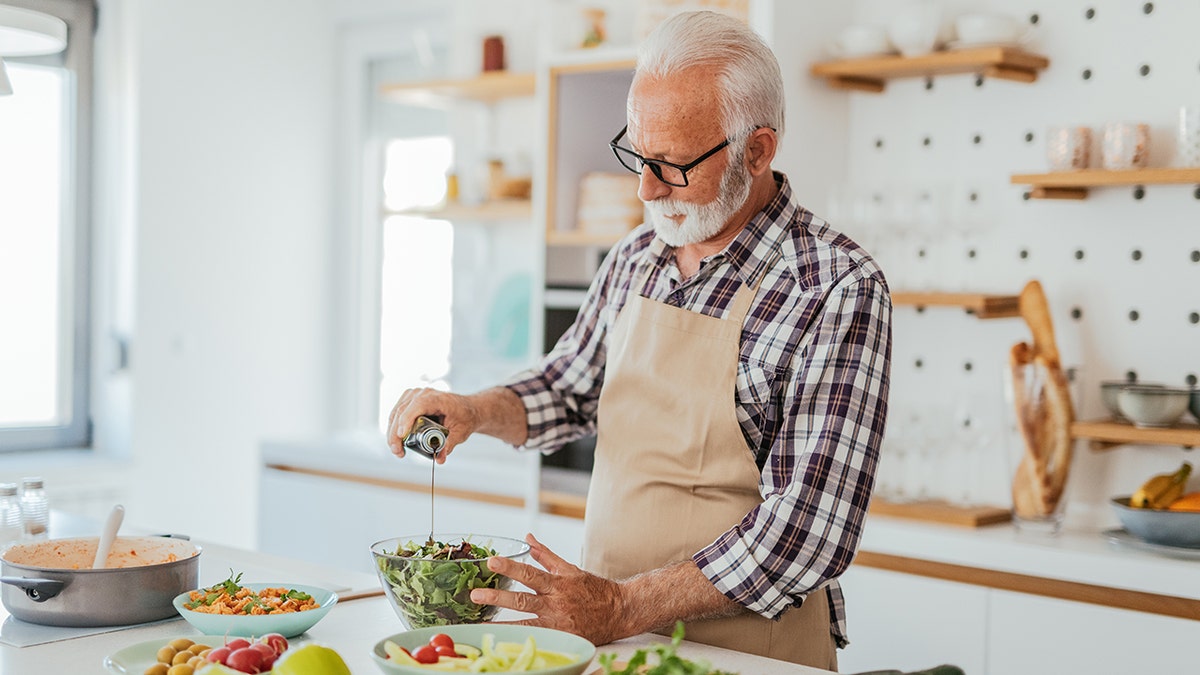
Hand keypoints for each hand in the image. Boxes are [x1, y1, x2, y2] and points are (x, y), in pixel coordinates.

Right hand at [386, 387, 478, 461]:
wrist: (468, 409)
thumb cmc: (465, 417)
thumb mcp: (461, 433)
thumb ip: (449, 444)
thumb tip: (439, 458)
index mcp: (438, 398)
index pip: (418, 405)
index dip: (407, 419)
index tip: (401, 435)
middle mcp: (424, 393)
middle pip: (403, 410)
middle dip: (396, 433)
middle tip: (398, 452)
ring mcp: (415, 395)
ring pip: (396, 412)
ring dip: (393, 432)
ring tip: (398, 450)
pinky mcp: (410, 400)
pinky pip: (397, 413)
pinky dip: (394, 427)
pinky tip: (397, 441)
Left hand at [470, 533, 628, 644]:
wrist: (621, 611)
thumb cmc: (595, 589)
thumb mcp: (571, 569)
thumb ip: (546, 555)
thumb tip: (528, 538)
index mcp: (558, 583)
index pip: (530, 573)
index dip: (510, 567)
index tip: (492, 562)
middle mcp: (556, 603)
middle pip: (522, 600)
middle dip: (497, 597)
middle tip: (475, 594)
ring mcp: (557, 623)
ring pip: (524, 623)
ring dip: (500, 624)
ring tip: (478, 623)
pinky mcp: (561, 638)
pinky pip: (535, 638)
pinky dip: (517, 639)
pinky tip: (501, 641)